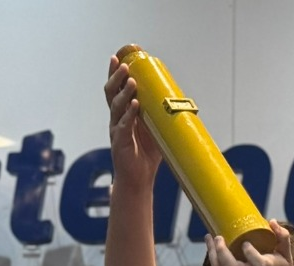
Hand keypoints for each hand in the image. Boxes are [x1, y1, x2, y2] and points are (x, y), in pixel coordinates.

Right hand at [104, 55, 161, 190]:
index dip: (114, 74)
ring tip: (131, 82)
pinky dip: (129, 115)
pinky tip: (135, 105)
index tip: (117, 58)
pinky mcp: (120, 143)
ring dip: (124, 93)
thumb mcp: (156, 129)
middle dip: (116, 78)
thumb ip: (161, 114)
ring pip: (116, 107)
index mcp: (123, 114)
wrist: (139, 179)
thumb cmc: (147, 154)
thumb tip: (182, 101)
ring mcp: (116, 130)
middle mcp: (116, 119)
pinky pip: (123, 126)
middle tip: (124, 66)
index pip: (115, 90)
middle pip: (111, 94)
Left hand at [204, 223, 293, 265]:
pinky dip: (215, 260)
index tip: (245, 243)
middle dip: (220, 251)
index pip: (256, 262)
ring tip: (209, 238)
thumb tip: (271, 221)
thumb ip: (282, 237)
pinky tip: (213, 249)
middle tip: (218, 236)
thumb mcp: (286, 257)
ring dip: (212, 253)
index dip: (249, 252)